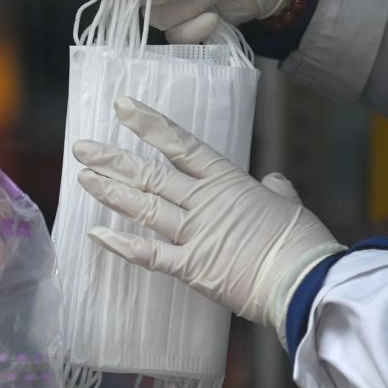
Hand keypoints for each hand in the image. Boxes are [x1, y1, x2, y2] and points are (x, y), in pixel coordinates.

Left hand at [73, 96, 343, 335]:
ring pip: (144, 207)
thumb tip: (272, 181)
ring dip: (111, 191)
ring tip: (83, 177)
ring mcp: (195, 234)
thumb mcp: (289, 205)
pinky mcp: (191, 268)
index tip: (122, 107)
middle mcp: (205, 203)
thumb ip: (275, 190)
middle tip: (82, 147)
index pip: (181, 145)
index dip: (148, 124)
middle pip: (151, 174)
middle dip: (113, 159)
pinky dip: (119, 244)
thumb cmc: (302, 243)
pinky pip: (147, 254)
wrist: (305, 280)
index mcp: (229, 181)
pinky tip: (94, 232)